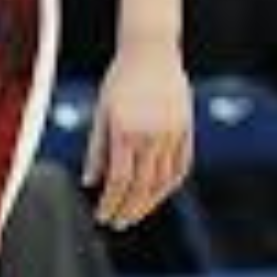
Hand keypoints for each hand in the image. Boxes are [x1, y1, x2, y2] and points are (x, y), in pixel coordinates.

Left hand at [84, 36, 193, 228]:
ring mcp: (172, 134)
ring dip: (149, 202)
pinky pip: (181, 166)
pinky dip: (169, 185)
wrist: (151, 52)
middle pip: (142, 186)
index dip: (111, 203)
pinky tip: (158, 194)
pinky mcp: (186, 130)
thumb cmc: (118, 81)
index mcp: (125, 131)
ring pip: (163, 180)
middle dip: (129, 209)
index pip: (119, 180)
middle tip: (118, 223)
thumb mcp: (102, 112)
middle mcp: (151, 136)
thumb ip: (96, 149)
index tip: (103, 217)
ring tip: (134, 214)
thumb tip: (89, 182)